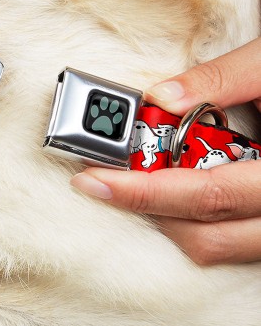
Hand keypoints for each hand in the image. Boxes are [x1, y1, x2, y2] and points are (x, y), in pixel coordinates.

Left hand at [71, 38, 260, 264]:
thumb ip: (222, 78)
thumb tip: (161, 96)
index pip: (206, 194)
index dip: (143, 191)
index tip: (94, 180)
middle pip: (206, 235)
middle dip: (145, 208)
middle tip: (103, 180)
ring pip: (217, 247)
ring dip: (168, 218)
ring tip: (134, 183)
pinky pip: (230, 241)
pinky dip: (193, 220)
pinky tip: (173, 189)